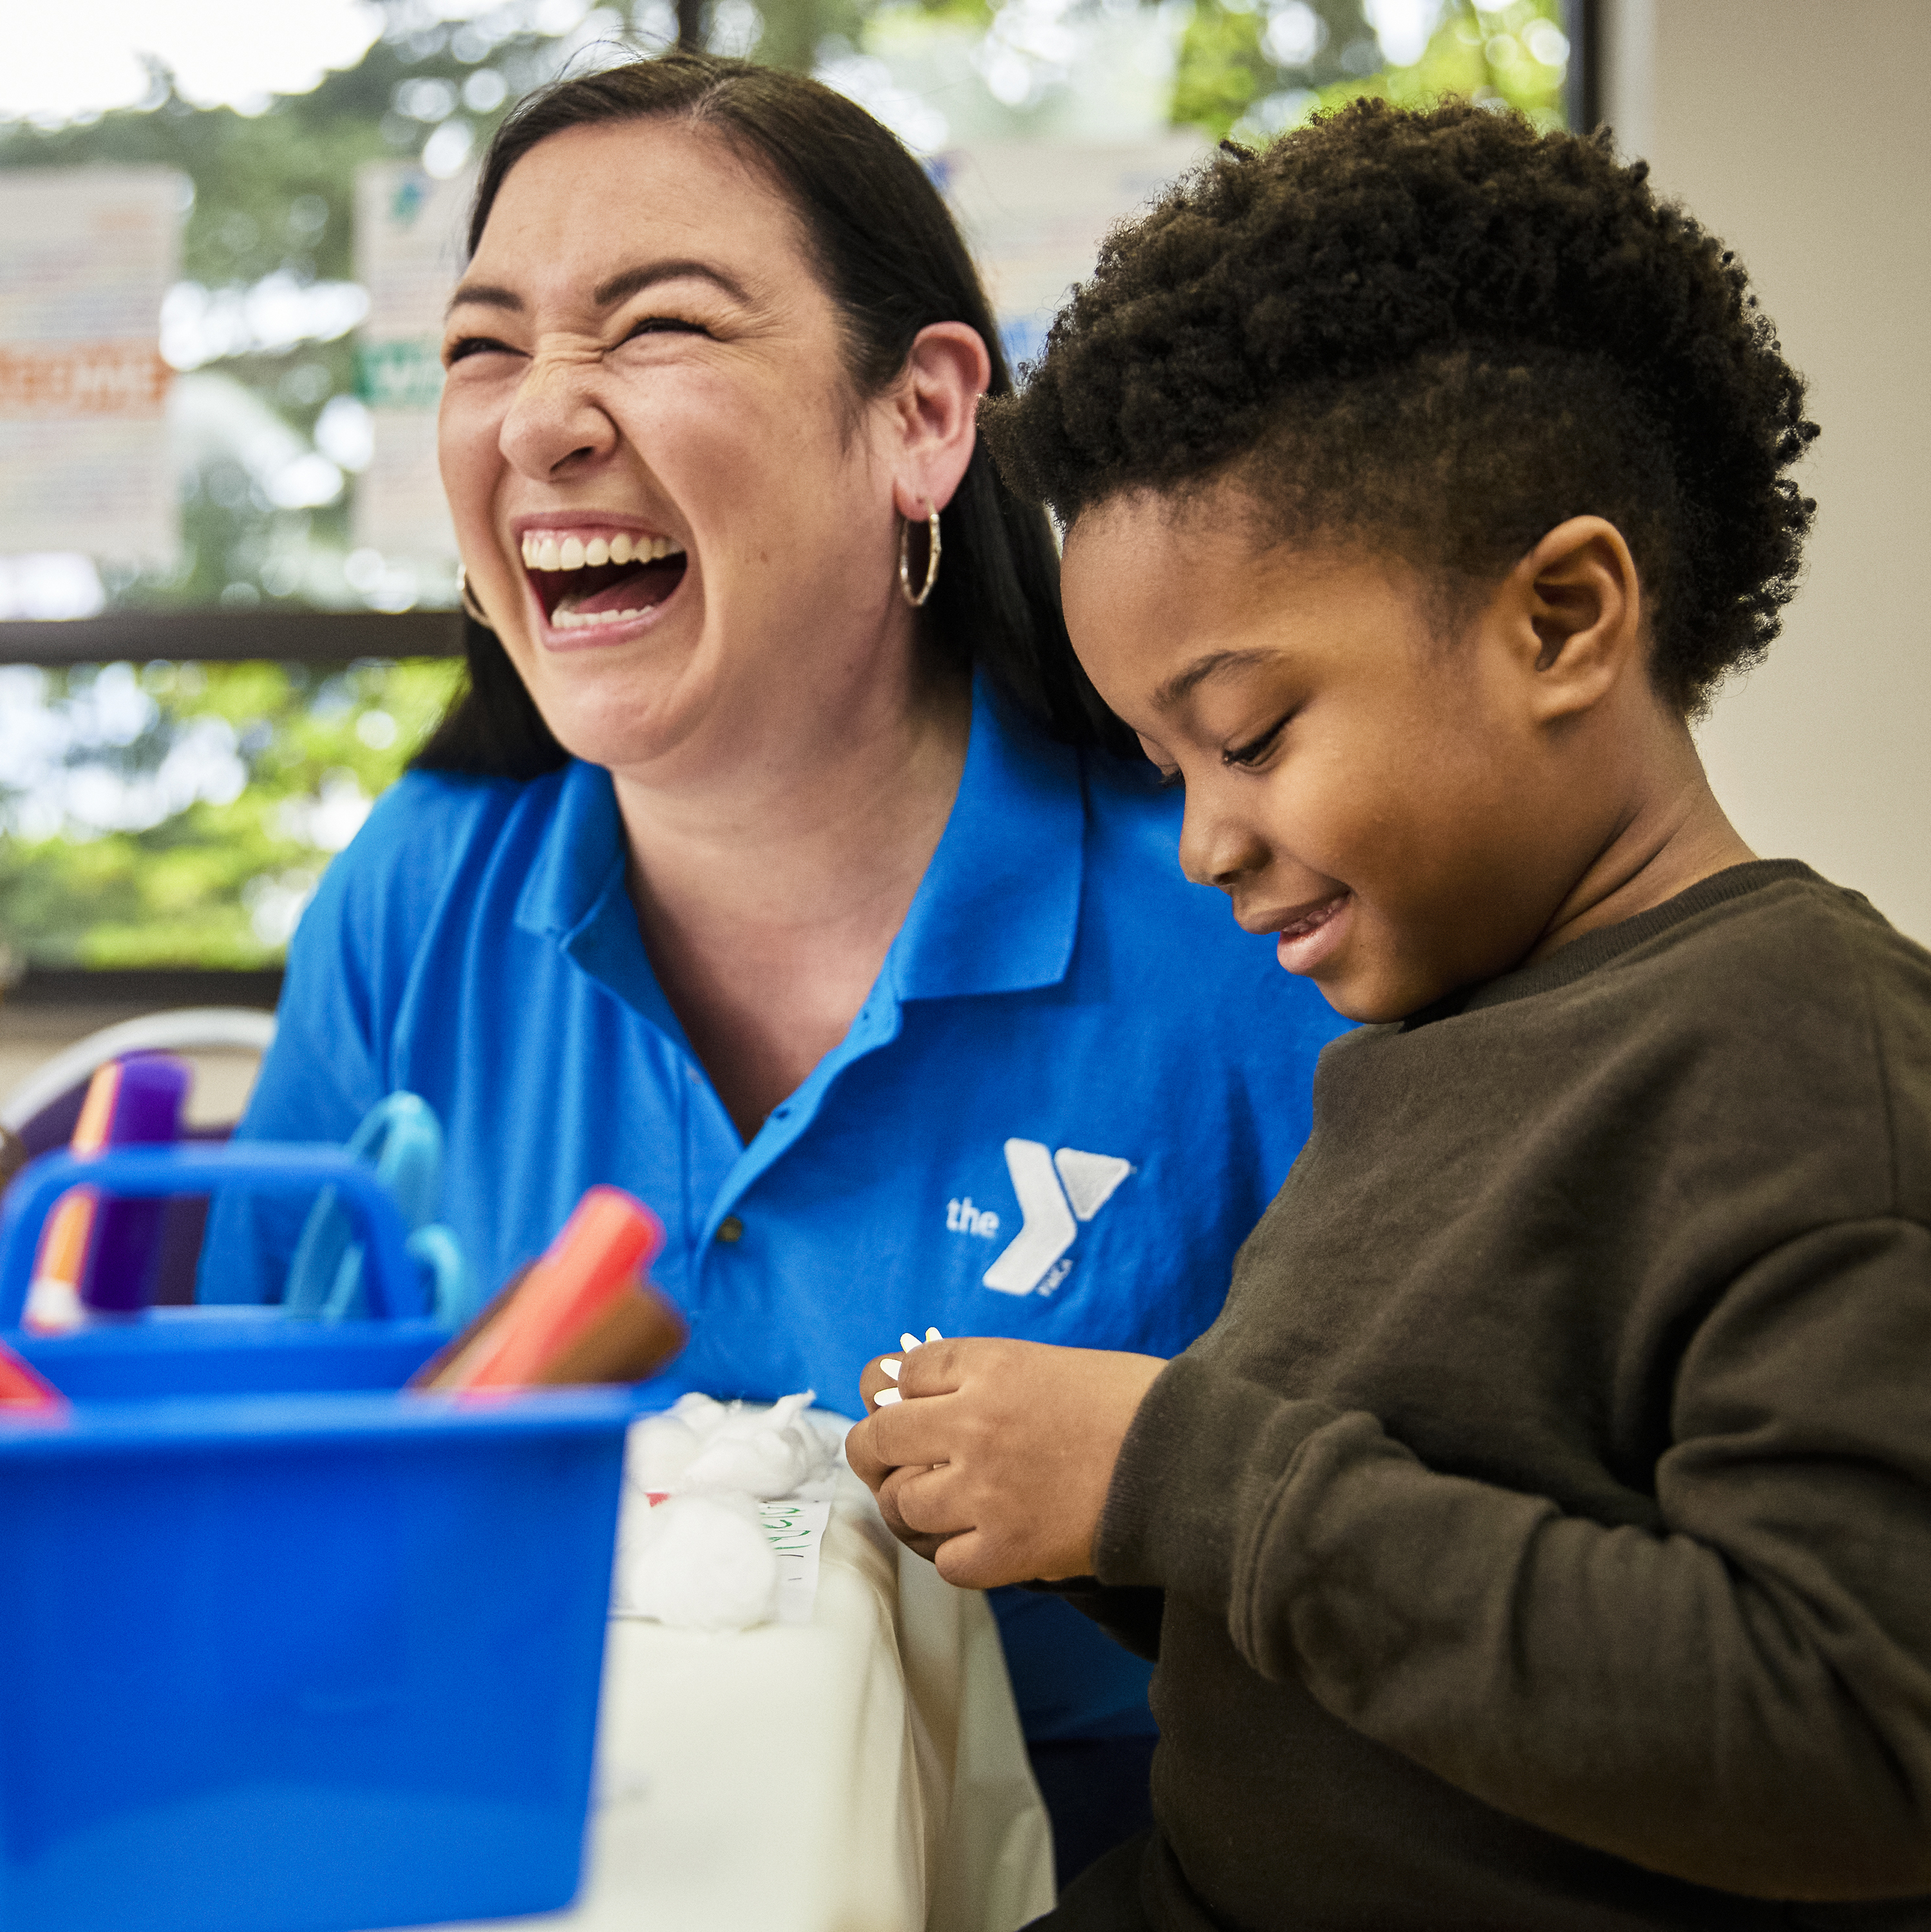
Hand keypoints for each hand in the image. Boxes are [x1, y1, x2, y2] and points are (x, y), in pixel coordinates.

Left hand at [845, 1337, 1166, 1587]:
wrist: (1189, 1459)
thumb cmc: (1132, 1404)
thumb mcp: (1051, 1364)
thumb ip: (984, 1378)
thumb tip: (920, 1395)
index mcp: (989, 1366)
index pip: (906, 1373)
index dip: (906, 1391)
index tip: (917, 1405)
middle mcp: (973, 1422)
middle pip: (880, 1439)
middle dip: (879, 1450)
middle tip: (893, 1460)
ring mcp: (984, 1489)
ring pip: (902, 1503)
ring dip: (915, 1504)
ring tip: (944, 1502)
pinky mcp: (1006, 1548)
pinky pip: (944, 1560)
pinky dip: (955, 1553)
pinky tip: (980, 1539)